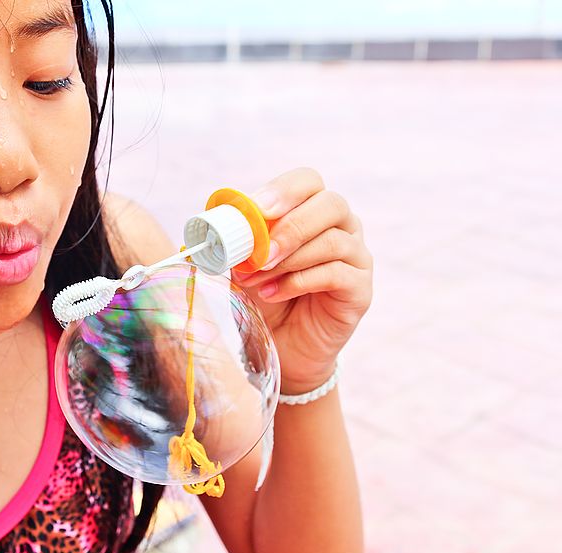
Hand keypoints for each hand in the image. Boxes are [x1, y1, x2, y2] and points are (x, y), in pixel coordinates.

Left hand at [231, 168, 372, 394]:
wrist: (280, 344)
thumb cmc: (265, 295)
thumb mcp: (244, 264)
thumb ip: (237, 243)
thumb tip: (219, 227)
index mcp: (312, 210)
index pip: (308, 181)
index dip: (284, 191)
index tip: (256, 209)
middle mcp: (342, 227)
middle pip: (331, 204)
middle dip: (291, 227)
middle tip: (261, 252)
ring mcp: (356, 257)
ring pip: (333, 241)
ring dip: (289, 260)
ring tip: (258, 279)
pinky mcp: (361, 289)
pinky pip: (337, 274)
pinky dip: (299, 282)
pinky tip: (274, 293)